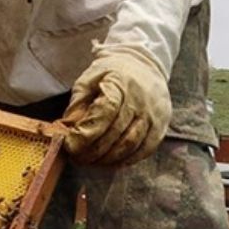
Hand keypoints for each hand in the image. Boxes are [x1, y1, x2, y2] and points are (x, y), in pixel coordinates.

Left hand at [63, 48, 170, 165]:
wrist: (144, 66)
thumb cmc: (111, 73)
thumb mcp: (89, 79)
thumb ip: (78, 103)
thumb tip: (67, 129)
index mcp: (120, 84)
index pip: (104, 113)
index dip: (86, 133)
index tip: (70, 146)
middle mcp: (140, 100)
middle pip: (116, 133)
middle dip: (93, 150)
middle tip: (76, 159)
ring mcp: (153, 115)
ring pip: (130, 145)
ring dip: (108, 159)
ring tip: (90, 162)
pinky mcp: (161, 127)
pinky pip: (144, 150)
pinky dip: (126, 160)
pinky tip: (110, 162)